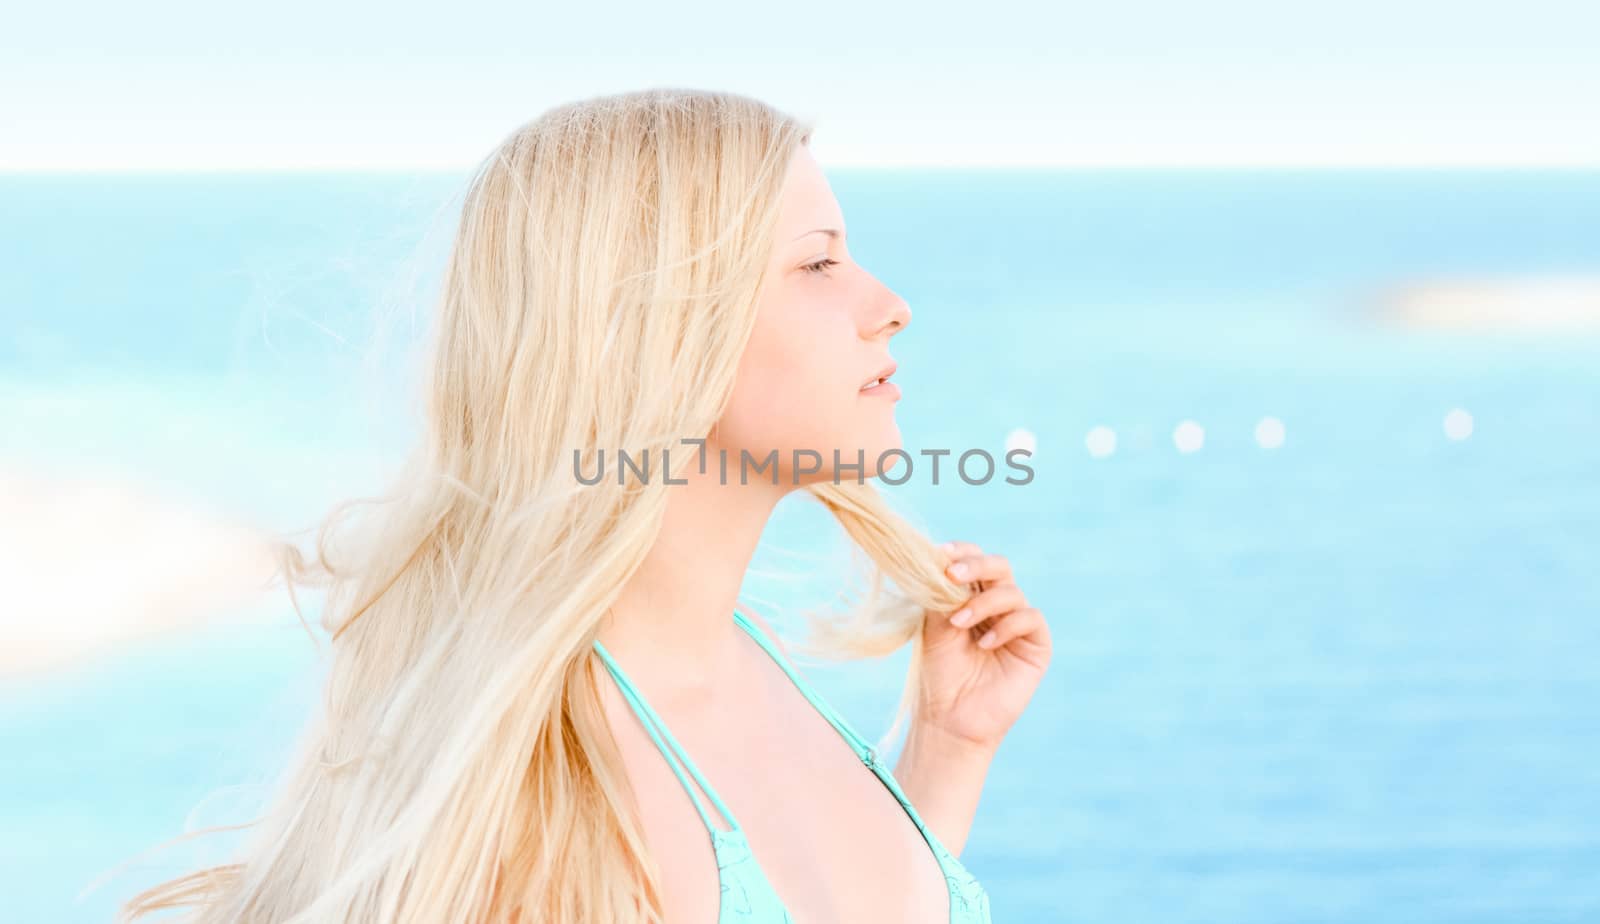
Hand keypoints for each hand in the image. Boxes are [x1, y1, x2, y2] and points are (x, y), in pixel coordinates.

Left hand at [915, 540, 1051, 751]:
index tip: (940, 554)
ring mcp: (1018, 624)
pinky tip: (985, 644)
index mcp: (971, 595)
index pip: (973, 561)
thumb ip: (942, 594)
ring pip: (1011, 592)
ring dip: (983, 603)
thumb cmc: (939, 672)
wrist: (950, 718)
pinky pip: (1030, 618)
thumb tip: (944, 561)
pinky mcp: (1036, 645)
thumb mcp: (934, 627)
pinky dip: (1006, 625)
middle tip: (952, 574)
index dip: (961, 552)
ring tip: (959, 623)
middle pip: (998, 566)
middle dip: (976, 565)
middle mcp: (997, 605)